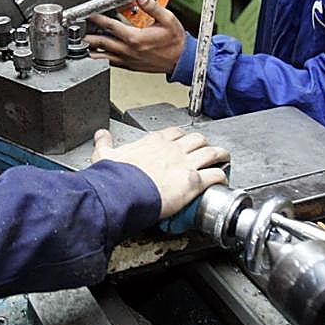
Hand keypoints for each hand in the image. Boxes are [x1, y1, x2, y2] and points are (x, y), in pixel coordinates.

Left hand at [87, 0, 185, 73]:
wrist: (181, 61)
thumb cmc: (175, 42)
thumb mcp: (168, 19)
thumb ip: (153, 7)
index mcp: (135, 38)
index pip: (110, 26)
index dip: (97, 18)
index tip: (88, 13)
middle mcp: (128, 51)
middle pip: (101, 42)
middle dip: (87, 34)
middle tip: (77, 29)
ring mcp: (127, 60)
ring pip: (102, 56)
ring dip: (90, 48)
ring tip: (80, 42)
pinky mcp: (128, 66)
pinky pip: (109, 63)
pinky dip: (99, 58)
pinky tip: (93, 54)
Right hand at [92, 127, 228, 219]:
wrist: (121, 192)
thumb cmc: (115, 177)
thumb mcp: (105, 155)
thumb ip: (104, 144)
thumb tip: (100, 135)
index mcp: (154, 142)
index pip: (175, 133)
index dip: (183, 137)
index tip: (184, 142)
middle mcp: (172, 149)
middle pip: (197, 139)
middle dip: (204, 144)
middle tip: (207, 150)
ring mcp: (184, 164)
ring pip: (212, 152)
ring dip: (220, 155)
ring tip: (224, 159)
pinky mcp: (193, 181)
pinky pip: (215, 174)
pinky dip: (222, 176)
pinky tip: (223, 179)